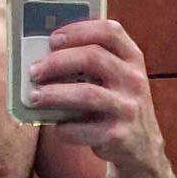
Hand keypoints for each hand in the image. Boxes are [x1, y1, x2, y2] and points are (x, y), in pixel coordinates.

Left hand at [28, 18, 164, 168]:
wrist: (142, 147)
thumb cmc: (115, 104)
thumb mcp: (114, 78)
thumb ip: (90, 64)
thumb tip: (42, 56)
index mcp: (132, 58)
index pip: (109, 31)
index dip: (78, 30)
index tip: (53, 39)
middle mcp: (134, 80)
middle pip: (93, 58)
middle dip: (57, 62)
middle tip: (35, 71)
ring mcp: (128, 108)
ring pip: (86, 94)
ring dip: (54, 94)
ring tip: (34, 97)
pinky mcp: (118, 135)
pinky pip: (82, 128)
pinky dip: (64, 127)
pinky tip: (57, 126)